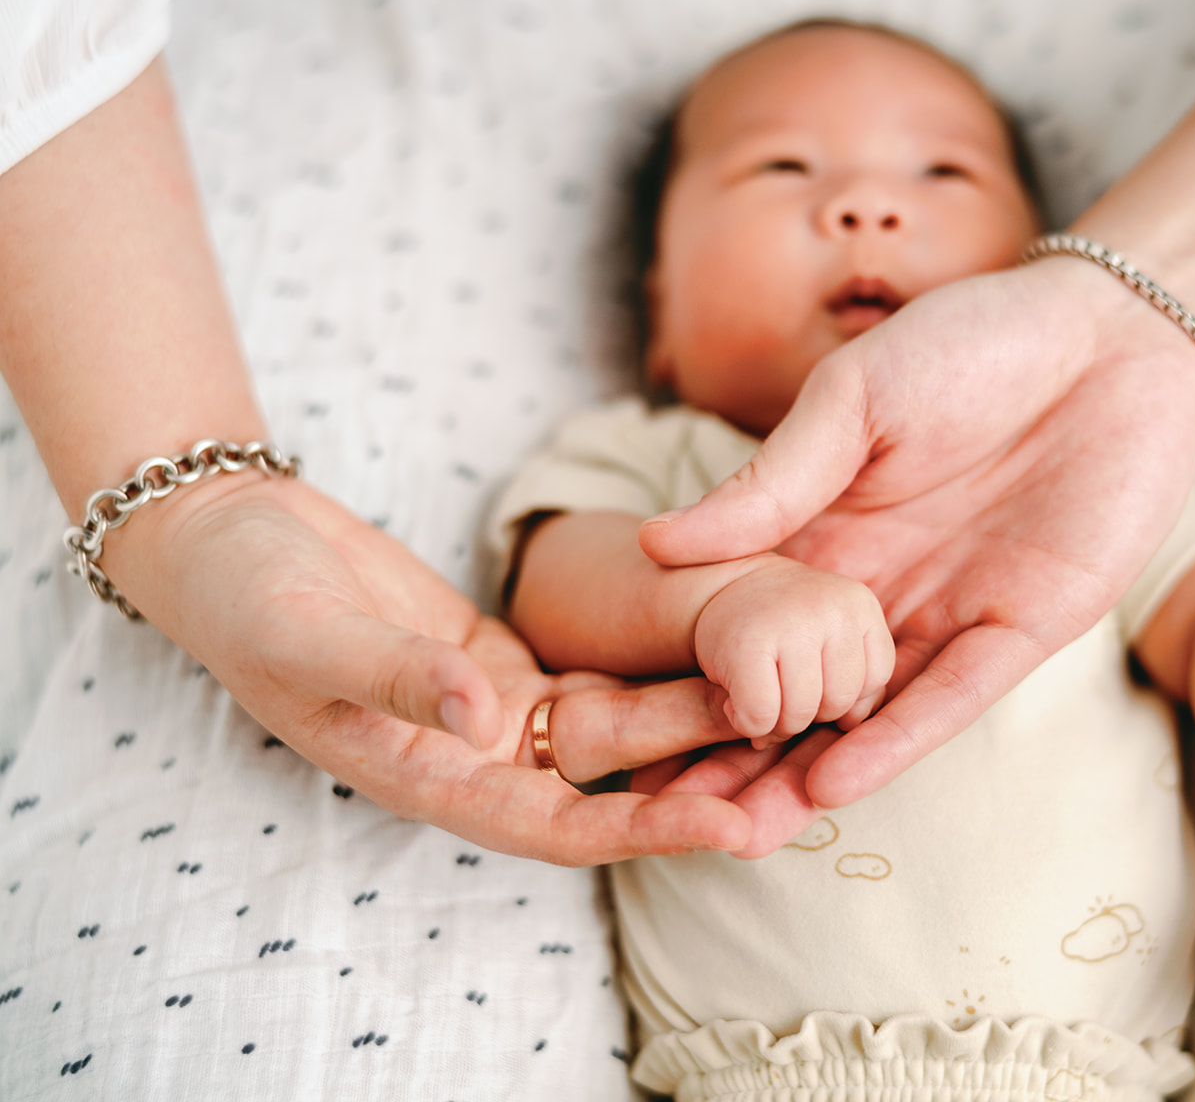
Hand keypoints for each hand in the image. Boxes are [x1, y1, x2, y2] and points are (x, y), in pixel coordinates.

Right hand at [104, 472, 750, 864]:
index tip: (729, 826)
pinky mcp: (501, 656)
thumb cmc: (247, 596)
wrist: (227, 536)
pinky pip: (593, 667)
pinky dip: (649, 662)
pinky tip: (719, 644)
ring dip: (688, 716)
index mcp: (423, 773)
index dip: (641, 830)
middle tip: (795, 770)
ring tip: (783, 701)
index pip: (554, 824)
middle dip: (695, 776)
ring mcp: (489, 705)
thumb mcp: (308, 633)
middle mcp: (470, 753)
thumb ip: (391, 675)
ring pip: (611, 723)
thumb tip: (480, 719)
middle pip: (605, 777)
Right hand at [641, 257, 1194, 829]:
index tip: (628, 738)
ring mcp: (951, 610)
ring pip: (868, 713)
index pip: (752, 625)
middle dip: (741, 753)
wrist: (1110, 331)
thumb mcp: (854, 399)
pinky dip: (895, 741)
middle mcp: (884, 585)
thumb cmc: (973, 339)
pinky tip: (834, 782)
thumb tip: (658, 542)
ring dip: (807, 772)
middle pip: (802, 687)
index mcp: (833, 529)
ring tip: (740, 832)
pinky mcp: (1022, 627)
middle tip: (670, 815)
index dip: (699, 679)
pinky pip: (951, 696)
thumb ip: (771, 479)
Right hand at [695, 556, 894, 747]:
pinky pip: (761, 715)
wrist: (724, 592)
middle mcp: (831, 607)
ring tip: (761, 699)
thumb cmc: (786, 628)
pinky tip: (735, 705)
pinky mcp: (747, 644)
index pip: (874, 680)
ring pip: (801, 713)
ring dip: (777, 723)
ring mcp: (789, 622)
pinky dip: (748, 724)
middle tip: (782, 694)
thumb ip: (860, 683)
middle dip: (810, 714)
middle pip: (839, 702)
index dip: (844, 694)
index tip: (815, 678)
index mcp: (860, 604)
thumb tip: (851, 724)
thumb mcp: (834, 642)